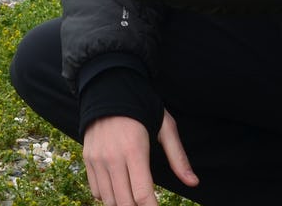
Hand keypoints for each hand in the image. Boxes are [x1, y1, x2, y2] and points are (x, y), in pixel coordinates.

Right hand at [82, 112, 197, 204]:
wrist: (108, 88)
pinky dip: (108, 197)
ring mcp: (97, 159)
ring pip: (109, 200)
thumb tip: (193, 182)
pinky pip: (96, 191)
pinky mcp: (87, 159)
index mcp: (134, 149)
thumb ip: (178, 157)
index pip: (142, 193)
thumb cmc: (142, 106)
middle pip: (124, 202)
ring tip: (135, 199)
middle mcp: (112, 157)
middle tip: (148, 203)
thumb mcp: (165, 126)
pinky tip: (120, 190)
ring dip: (123, 204)